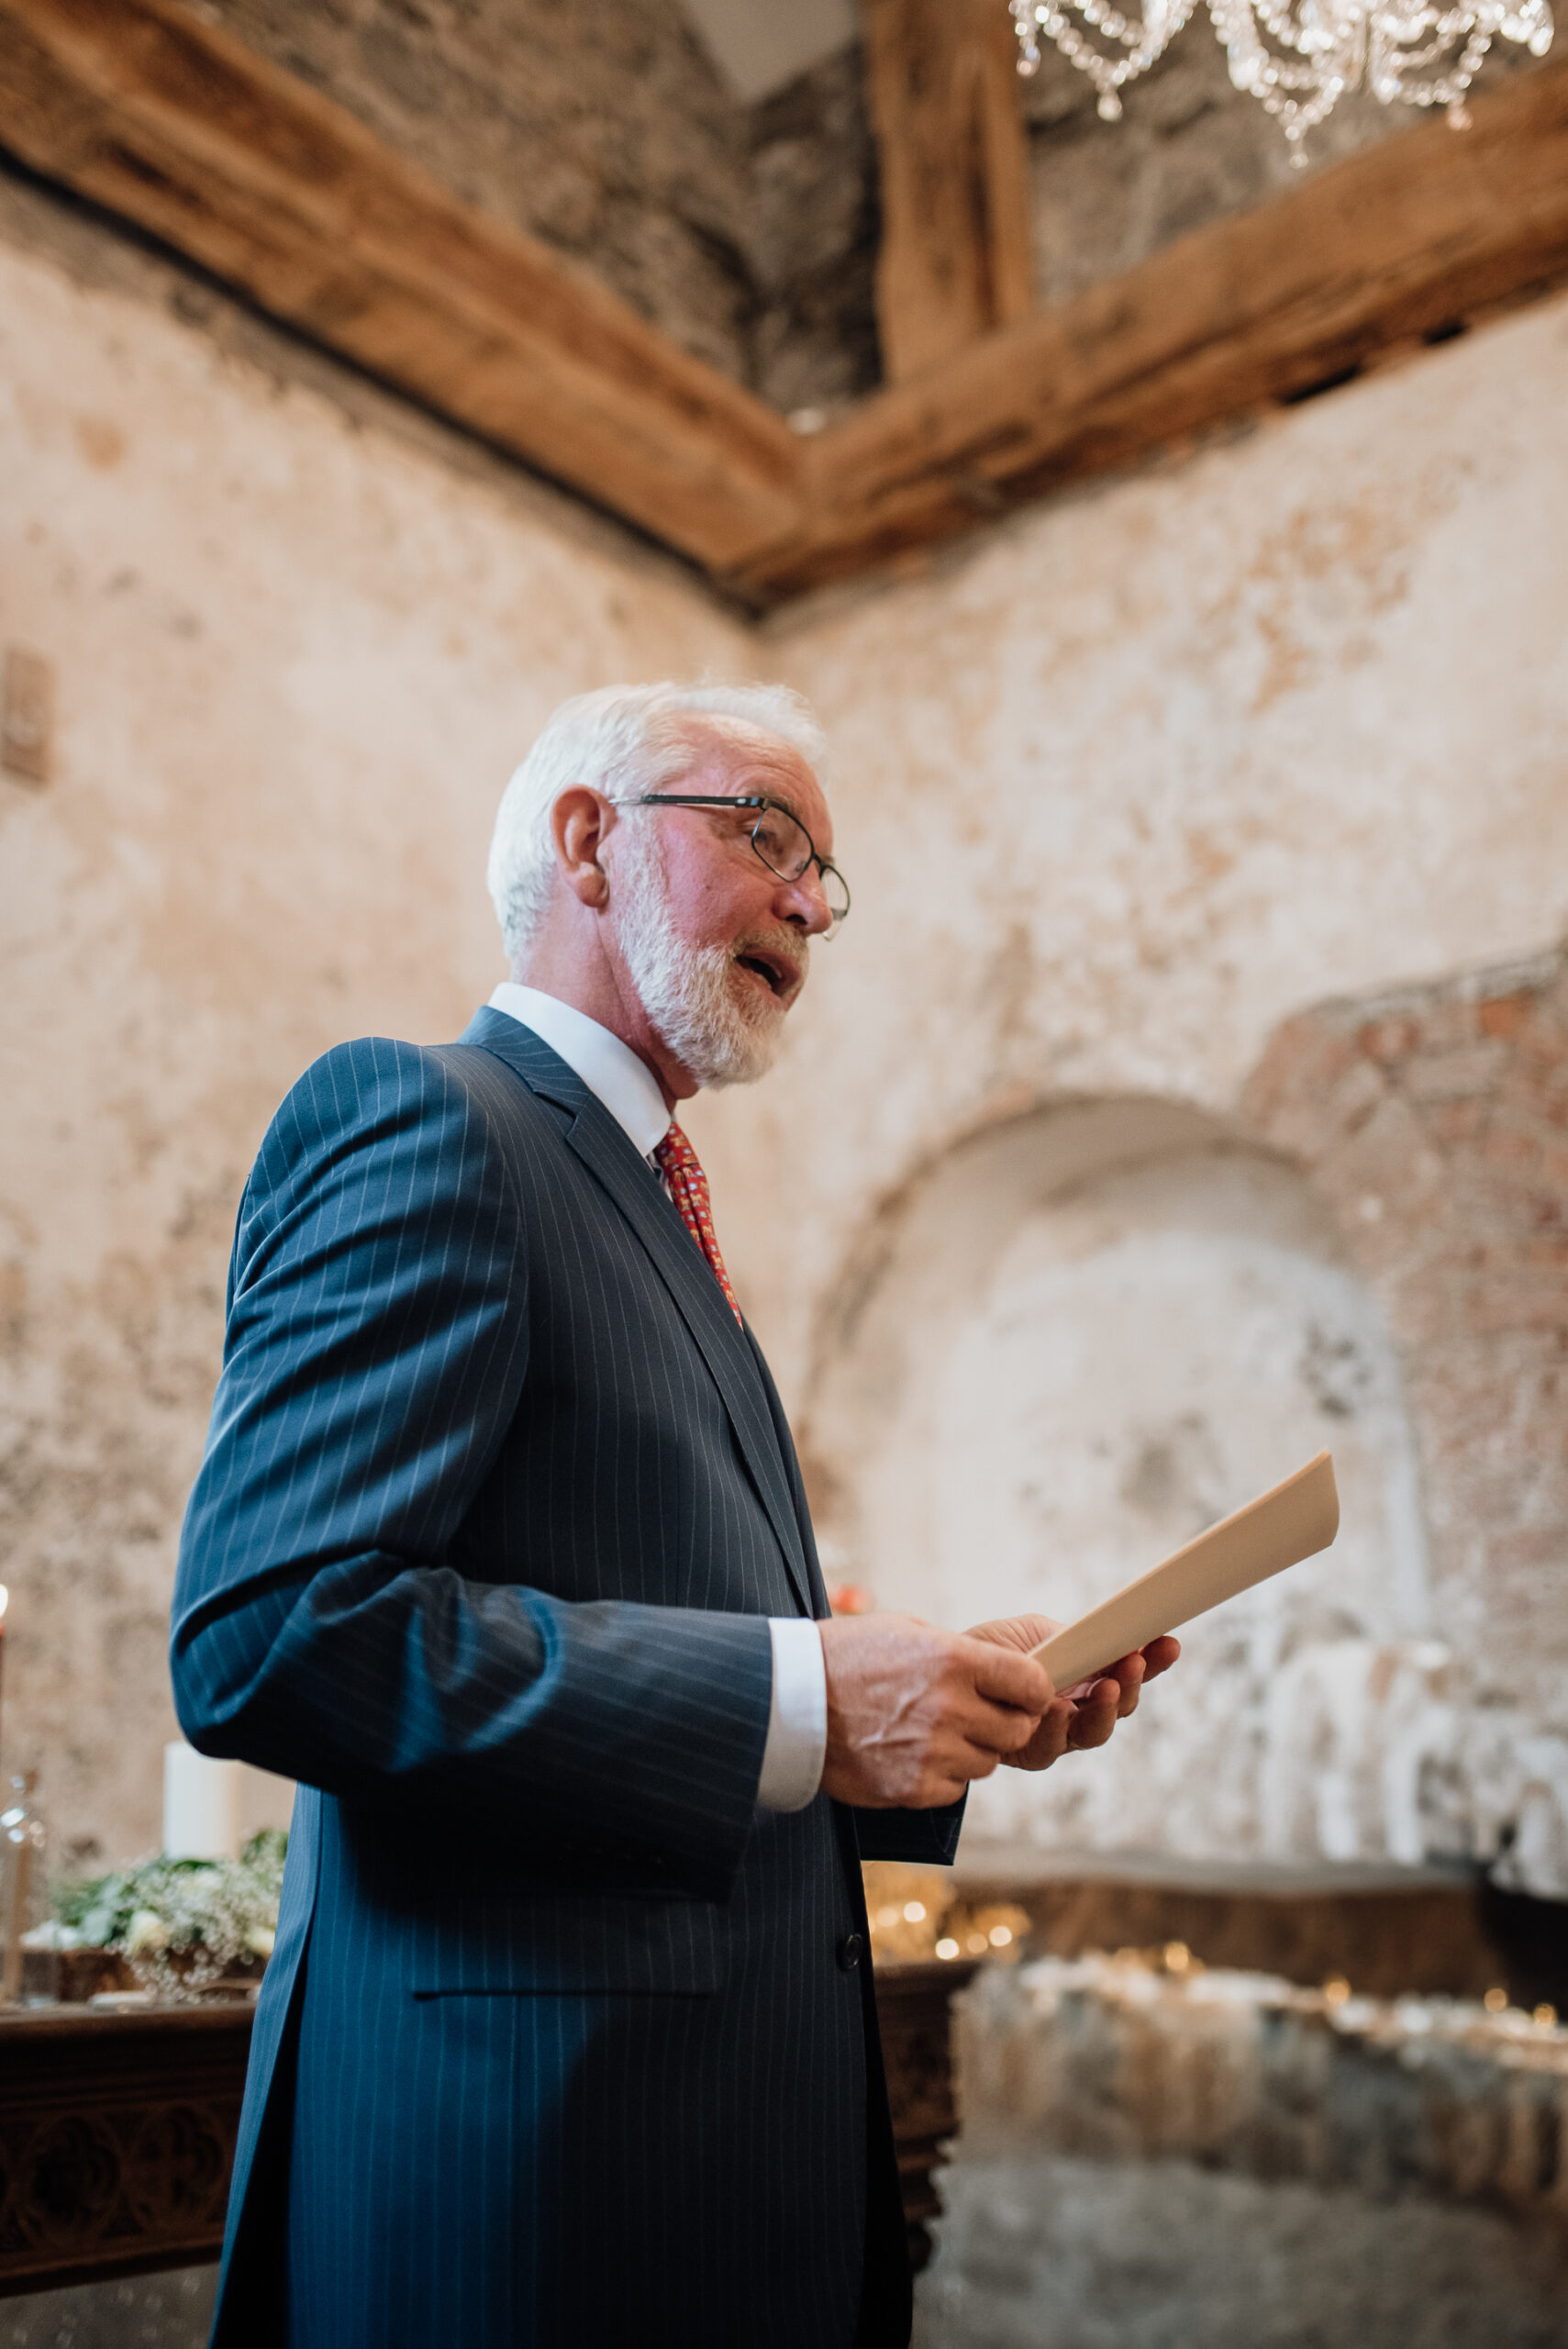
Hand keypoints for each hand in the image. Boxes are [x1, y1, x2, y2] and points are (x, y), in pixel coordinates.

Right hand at [818, 1614, 1053, 1808]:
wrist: (789, 1701)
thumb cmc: (846, 1657)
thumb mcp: (906, 1632)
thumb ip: (960, 1653)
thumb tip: (1003, 1672)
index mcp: (953, 1659)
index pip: (1032, 1684)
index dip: (1034, 1690)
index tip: (1024, 1692)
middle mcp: (949, 1707)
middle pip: (1017, 1730)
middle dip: (1006, 1723)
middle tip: (978, 1714)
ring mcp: (931, 1752)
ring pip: (987, 1762)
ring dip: (970, 1750)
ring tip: (933, 1731)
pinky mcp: (912, 1787)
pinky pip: (955, 1788)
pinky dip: (942, 1775)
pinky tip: (912, 1753)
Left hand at [963, 1615, 1179, 1771]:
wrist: (941, 1674)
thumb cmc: (990, 1650)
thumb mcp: (1034, 1633)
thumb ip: (1071, 1638)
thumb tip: (1111, 1637)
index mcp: (1086, 1676)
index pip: (1128, 1671)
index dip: (1153, 1661)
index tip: (1169, 1643)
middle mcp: (1078, 1708)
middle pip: (1121, 1705)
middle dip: (1133, 1684)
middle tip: (1134, 1662)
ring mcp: (1056, 1733)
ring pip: (1094, 1732)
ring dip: (1104, 1710)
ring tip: (1106, 1686)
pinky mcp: (1027, 1752)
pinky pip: (1051, 1747)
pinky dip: (1057, 1728)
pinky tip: (1057, 1709)